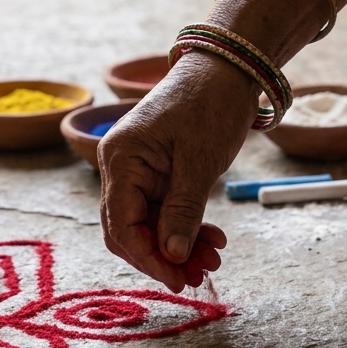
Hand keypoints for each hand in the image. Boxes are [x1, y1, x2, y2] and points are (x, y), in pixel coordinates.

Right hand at [99, 51, 258, 291]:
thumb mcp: (199, 162)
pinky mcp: (157, 174)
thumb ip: (183, 212)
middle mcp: (120, 168)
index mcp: (120, 159)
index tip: (179, 279)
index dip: (149, 258)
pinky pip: (164, 213)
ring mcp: (137, 172)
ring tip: (212, 260)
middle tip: (199, 276)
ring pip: (149, 226)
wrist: (226, 68)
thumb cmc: (209, 103)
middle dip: (163, 257)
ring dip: (178, 247)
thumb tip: (172, 257)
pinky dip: (185, 229)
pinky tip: (211, 239)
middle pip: (129, 230)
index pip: (122, 225)